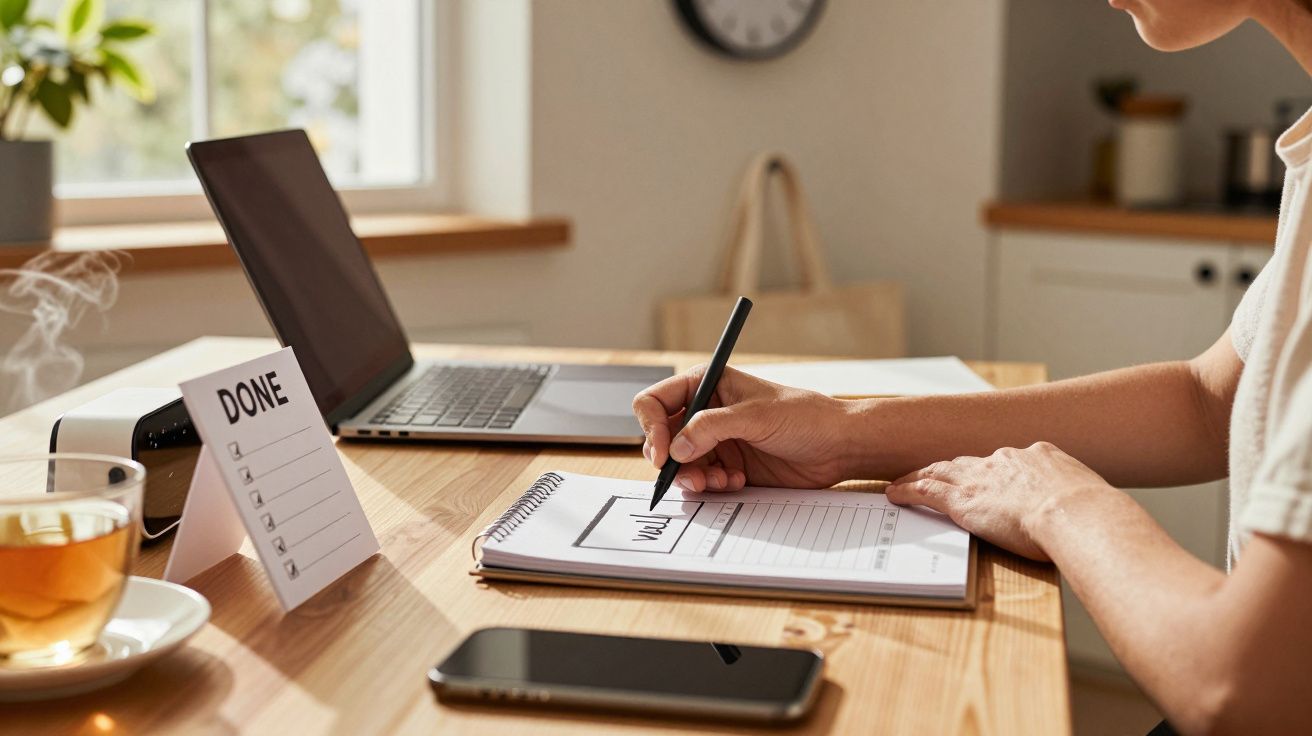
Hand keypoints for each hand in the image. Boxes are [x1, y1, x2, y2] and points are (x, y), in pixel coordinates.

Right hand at [632, 365, 858, 491]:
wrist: (838, 446)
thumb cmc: (805, 416)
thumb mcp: (755, 416)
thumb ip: (711, 428)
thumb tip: (676, 447)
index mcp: (708, 383)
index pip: (656, 401)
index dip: (653, 427)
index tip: (664, 452)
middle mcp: (706, 411)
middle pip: (663, 438)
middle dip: (671, 459)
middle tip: (690, 474)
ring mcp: (716, 440)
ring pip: (679, 464)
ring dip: (693, 476)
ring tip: (719, 480)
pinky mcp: (728, 465)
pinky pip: (701, 480)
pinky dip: (711, 485)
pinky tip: (735, 480)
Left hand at [885, 442, 1113, 560]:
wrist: (1076, 513)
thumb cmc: (1092, 515)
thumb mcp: (1089, 498)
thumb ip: (1077, 501)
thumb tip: (1087, 514)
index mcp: (1040, 456)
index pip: (1006, 461)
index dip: (990, 469)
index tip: (982, 474)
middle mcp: (1006, 460)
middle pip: (968, 462)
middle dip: (949, 469)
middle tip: (932, 472)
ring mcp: (982, 477)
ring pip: (941, 472)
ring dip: (920, 476)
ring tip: (903, 482)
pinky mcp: (963, 499)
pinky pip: (926, 491)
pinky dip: (908, 491)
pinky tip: (895, 494)